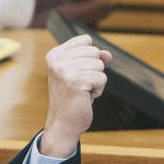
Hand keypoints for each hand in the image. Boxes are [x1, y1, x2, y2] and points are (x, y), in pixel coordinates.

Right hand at [40, 35, 111, 157]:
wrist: (64, 123)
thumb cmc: (74, 98)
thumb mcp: (83, 74)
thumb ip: (95, 60)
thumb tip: (108, 54)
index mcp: (55, 54)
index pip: (86, 40)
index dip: (90, 57)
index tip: (79, 73)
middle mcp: (56, 59)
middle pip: (95, 51)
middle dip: (94, 70)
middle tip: (81, 85)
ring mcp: (63, 69)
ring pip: (100, 65)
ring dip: (96, 81)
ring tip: (82, 91)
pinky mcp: (74, 81)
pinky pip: (102, 78)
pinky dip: (98, 90)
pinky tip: (85, 97)